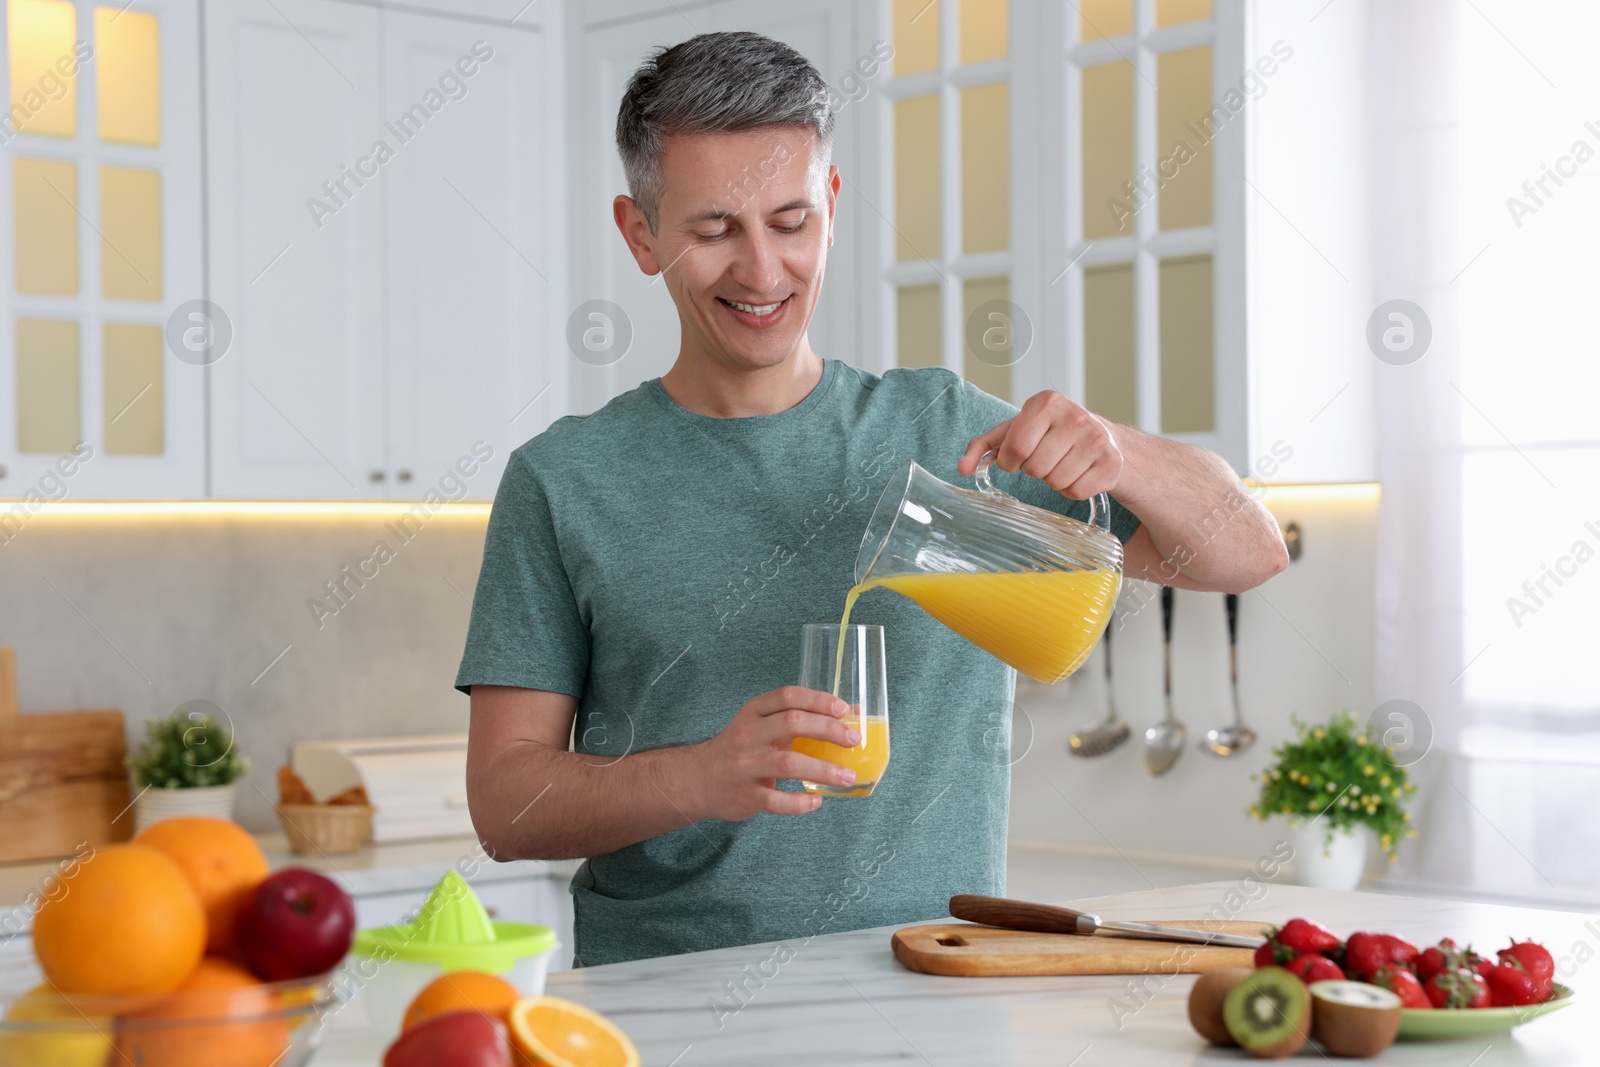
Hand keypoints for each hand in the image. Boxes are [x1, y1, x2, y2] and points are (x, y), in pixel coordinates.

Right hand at [686, 686, 861, 819]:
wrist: (698, 779)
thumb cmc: (741, 748)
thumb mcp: (762, 726)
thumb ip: (800, 719)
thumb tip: (851, 714)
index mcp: (754, 712)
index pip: (787, 696)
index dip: (818, 700)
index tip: (843, 709)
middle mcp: (748, 734)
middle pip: (792, 724)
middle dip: (828, 730)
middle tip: (854, 740)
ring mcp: (745, 765)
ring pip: (788, 763)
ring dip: (823, 770)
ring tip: (847, 776)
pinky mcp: (745, 795)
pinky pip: (777, 801)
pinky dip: (800, 803)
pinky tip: (817, 801)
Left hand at [956, 391, 1123, 498]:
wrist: (1102, 437)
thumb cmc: (1048, 433)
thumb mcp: (1014, 431)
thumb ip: (984, 447)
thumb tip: (962, 468)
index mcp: (1047, 402)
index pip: (1016, 447)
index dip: (1010, 461)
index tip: (1016, 458)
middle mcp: (1075, 417)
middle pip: (1035, 468)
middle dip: (1033, 470)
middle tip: (1043, 458)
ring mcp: (1097, 439)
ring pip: (1056, 482)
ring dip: (1052, 480)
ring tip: (1061, 463)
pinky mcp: (1111, 463)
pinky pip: (1077, 492)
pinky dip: (1072, 489)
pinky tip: (1078, 472)